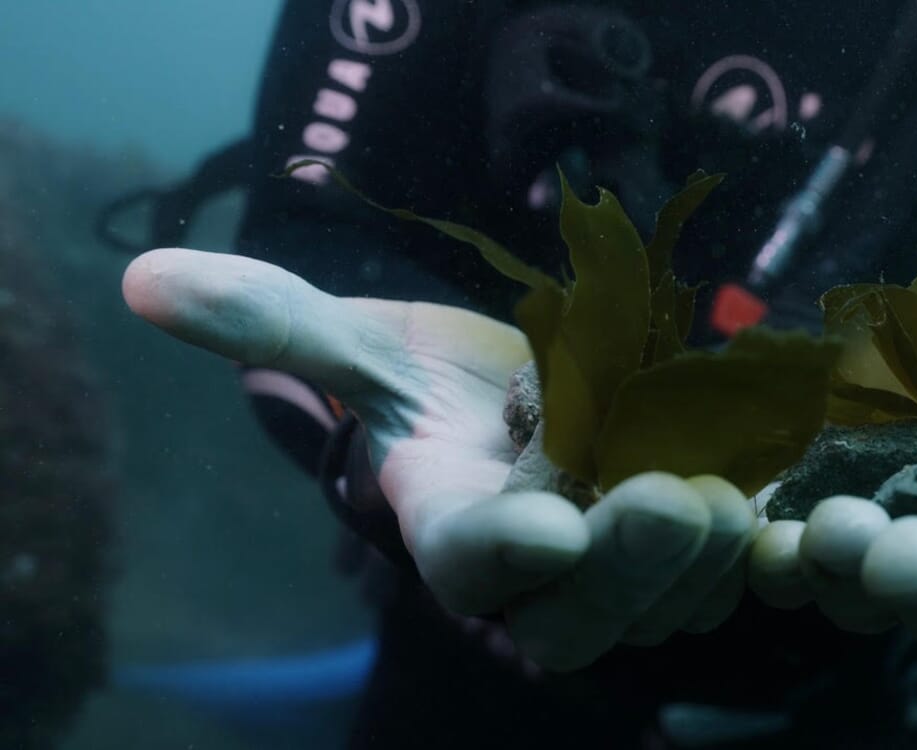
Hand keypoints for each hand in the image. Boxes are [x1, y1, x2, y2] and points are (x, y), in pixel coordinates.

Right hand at [121, 248, 755, 670]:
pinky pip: (730, 580)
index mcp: (452, 531)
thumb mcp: (369, 347)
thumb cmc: (440, 386)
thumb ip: (280, 325)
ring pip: (674, 600)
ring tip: (705, 463)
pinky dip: (748, 538)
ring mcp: (613, 589)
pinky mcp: (682, 576)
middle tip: (672, 493)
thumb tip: (148, 279)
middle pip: (585, 614)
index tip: (548, 526)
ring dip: (703, 542)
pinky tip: (750, 486)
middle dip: (632, 560)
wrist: (527, 407)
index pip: (472, 560)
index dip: (506, 549)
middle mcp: (532, 581)